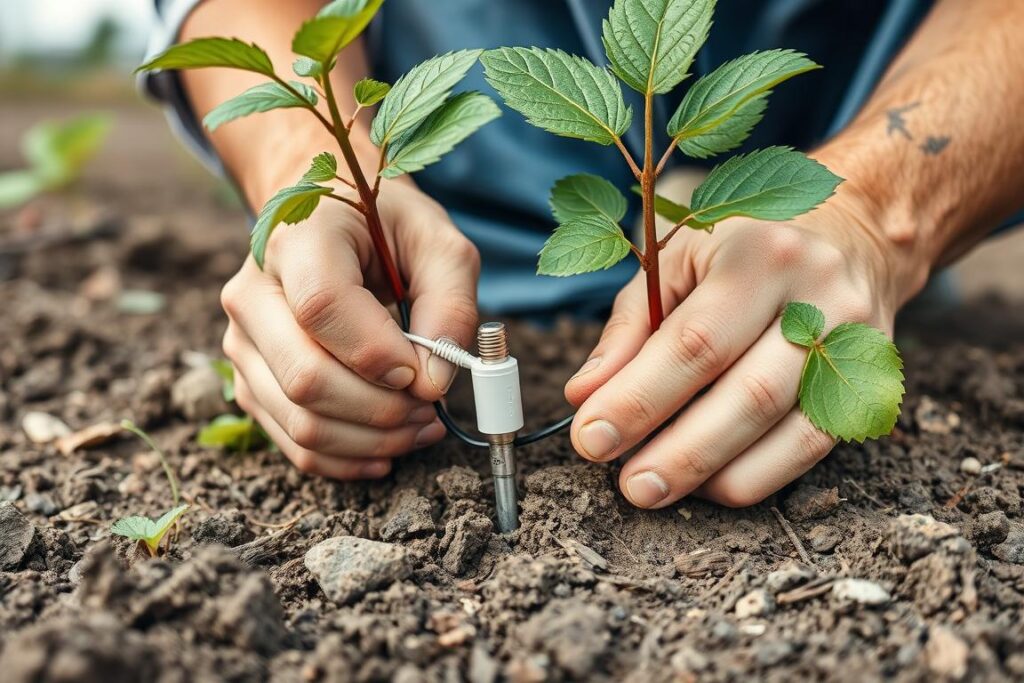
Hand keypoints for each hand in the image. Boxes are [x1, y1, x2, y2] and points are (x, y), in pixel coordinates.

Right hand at [221, 182, 479, 478]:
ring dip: (371, 441)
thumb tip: (434, 381)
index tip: (424, 370)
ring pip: (299, 420)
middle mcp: (252, 294)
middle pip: (306, 377)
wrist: (327, 219)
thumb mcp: (438, 244)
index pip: (322, 307)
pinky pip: (292, 443)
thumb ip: (449, 305)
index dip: (378, 352)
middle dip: (382, 409)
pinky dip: (346, 458)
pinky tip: (387, 449)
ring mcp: (243, 343)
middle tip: (432, 407)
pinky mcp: (250, 381)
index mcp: (295, 240)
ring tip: (420, 425)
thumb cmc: (385, 227)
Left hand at [565, 184, 924, 507]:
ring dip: (714, 473)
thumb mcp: (675, 263)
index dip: (638, 399)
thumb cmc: (739, 251)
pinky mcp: (872, 384)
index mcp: (759, 254)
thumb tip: (584, 397)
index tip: (591, 438)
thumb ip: (629, 329)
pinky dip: (755, 476)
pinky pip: (813, 448)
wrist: (848, 237)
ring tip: (655, 490)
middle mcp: (818, 296)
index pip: (694, 342)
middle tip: (628, 486)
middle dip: (678, 452)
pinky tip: (707, 484)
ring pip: (787, 430)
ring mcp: (855, 344)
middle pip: (747, 394)